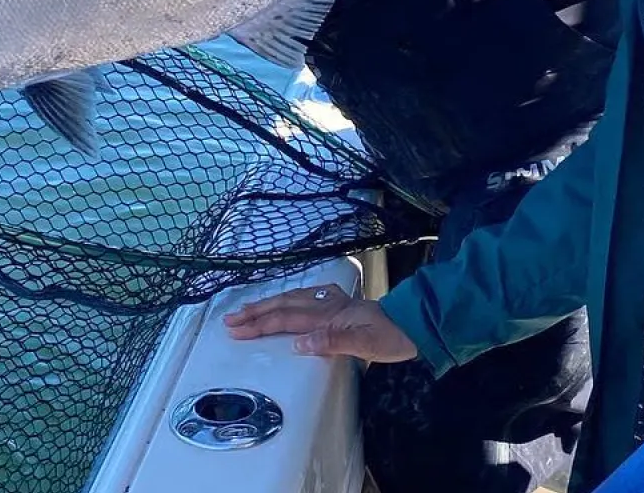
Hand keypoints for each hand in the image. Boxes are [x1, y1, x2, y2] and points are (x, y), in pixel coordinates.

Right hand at [222, 284, 419, 362]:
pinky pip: (304, 297)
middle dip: (254, 312)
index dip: (259, 324)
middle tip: (230, 319)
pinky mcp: (340, 303)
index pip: (285, 319)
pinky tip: (286, 299)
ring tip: (247, 310)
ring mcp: (332, 302)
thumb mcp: (365, 345)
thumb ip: (331, 342)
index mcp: (327, 316)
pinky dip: (288, 298)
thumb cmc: (391, 337)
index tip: (236, 330)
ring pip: (291, 299)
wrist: (414, 324)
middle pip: (282, 306)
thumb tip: (299, 342)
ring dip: (267, 304)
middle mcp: (326, 305)